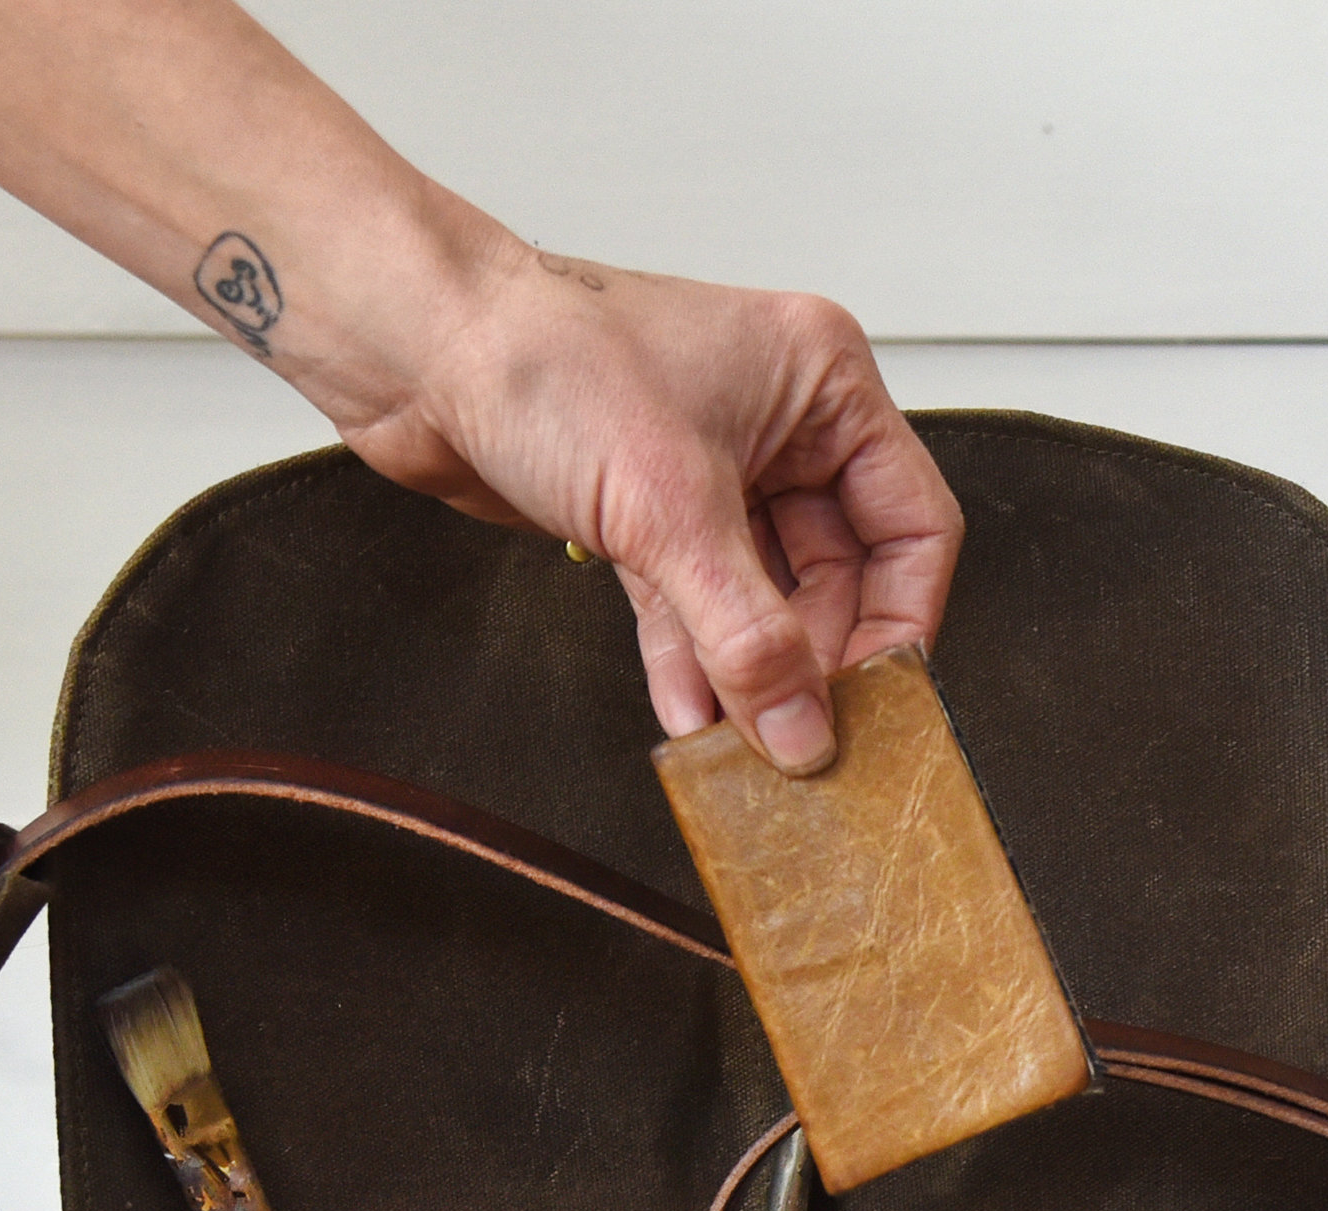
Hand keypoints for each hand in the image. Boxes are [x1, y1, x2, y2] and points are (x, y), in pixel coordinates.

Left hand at [333, 242, 962, 775]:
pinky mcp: (649, 513)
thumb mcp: (671, 510)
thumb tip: (802, 728)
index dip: (899, 620)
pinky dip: (693, 662)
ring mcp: (713, 470)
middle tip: (800, 736)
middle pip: (840, 574)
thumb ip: (747, 635)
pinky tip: (691, 719)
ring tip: (744, 744)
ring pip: (764, 599)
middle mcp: (779, 422)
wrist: (416, 349)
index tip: (877, 704)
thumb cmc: (540, 359)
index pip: (911, 523)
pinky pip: (696, 607)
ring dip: (750, 674)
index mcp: (821, 380)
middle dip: (813, 660)